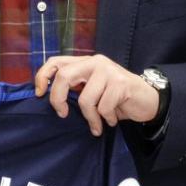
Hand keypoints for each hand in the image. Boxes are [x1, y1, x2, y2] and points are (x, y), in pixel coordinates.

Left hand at [33, 54, 158, 135]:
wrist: (147, 100)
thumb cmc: (116, 98)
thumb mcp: (92, 90)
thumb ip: (75, 87)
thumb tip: (47, 96)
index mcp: (85, 62)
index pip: (55, 62)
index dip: (42, 76)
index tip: (39, 94)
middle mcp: (95, 62)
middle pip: (64, 76)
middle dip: (58, 99)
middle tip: (63, 114)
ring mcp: (108, 71)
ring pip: (85, 99)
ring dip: (91, 118)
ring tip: (98, 123)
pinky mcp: (120, 83)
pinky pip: (103, 107)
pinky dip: (106, 119)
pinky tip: (113, 119)